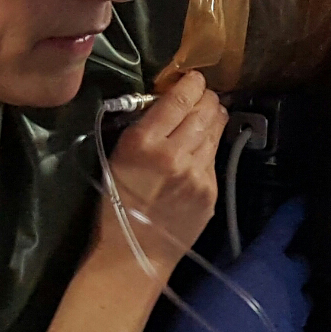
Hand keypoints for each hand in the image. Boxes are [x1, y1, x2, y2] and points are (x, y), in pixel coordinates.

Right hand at [92, 73, 224, 276]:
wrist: (133, 253)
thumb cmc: (115, 202)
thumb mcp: (117, 156)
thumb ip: (144, 128)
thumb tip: (167, 103)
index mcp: (145, 142)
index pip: (179, 99)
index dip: (191, 83)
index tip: (193, 78)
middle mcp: (175, 154)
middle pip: (204, 110)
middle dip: (205, 97)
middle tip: (203, 94)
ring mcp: (198, 174)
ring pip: (215, 131)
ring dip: (213, 117)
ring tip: (209, 112)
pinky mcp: (211, 191)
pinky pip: (214, 158)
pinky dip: (209, 147)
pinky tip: (202, 147)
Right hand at [141, 200, 309, 331]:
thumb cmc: (197, 316)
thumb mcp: (208, 276)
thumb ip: (230, 255)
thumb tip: (239, 241)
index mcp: (264, 261)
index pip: (285, 227)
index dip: (294, 212)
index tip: (302, 204)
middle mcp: (288, 284)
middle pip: (301, 264)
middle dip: (288, 264)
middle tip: (268, 271)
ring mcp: (296, 316)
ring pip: (303, 296)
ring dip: (291, 294)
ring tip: (270, 304)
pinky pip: (298, 325)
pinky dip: (287, 322)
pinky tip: (268, 331)